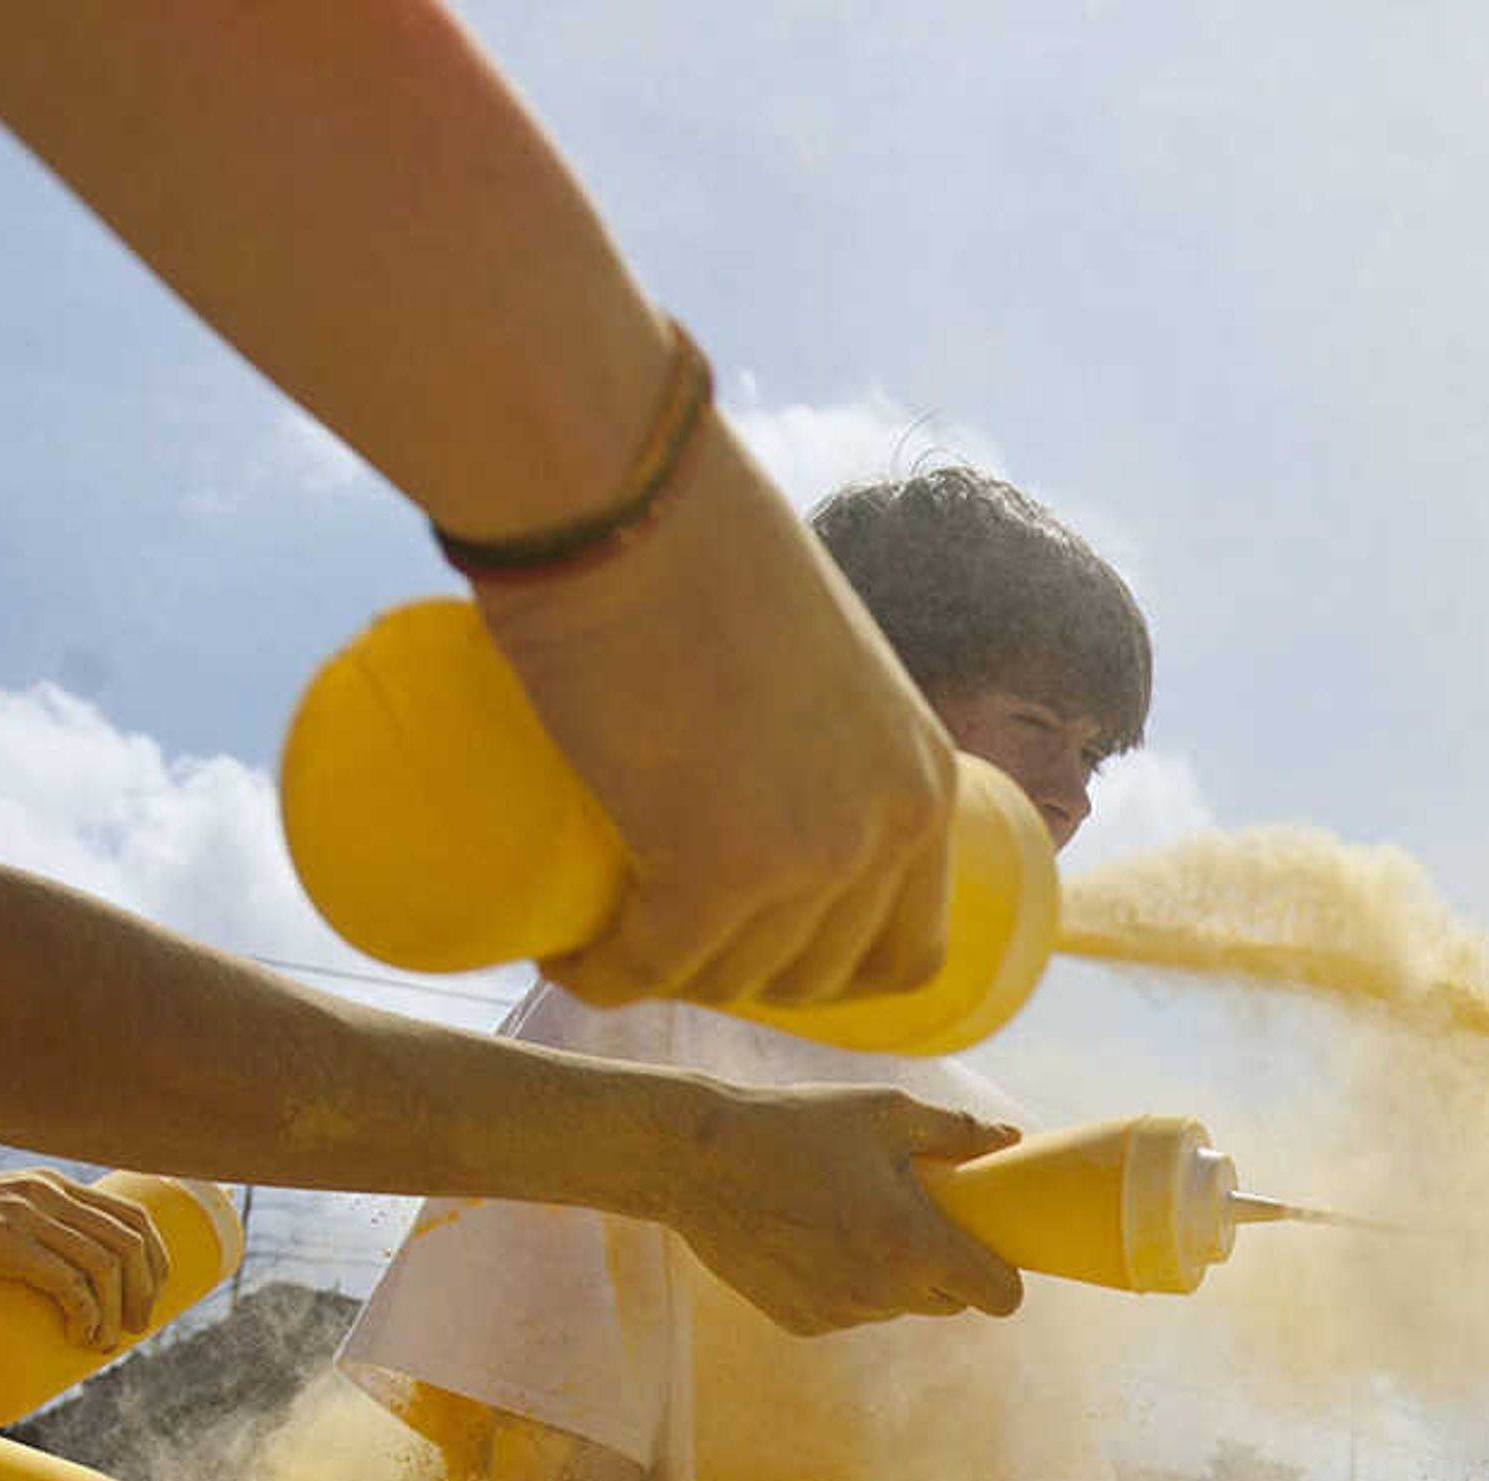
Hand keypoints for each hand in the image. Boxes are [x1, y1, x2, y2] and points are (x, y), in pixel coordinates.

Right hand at [0, 1169, 172, 1350]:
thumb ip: (20, 1241)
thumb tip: (57, 1291)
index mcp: (49, 1184)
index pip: (132, 1215)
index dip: (157, 1260)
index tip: (155, 1298)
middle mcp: (44, 1191)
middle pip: (128, 1241)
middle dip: (146, 1290)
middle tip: (135, 1330)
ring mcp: (22, 1215)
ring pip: (104, 1263)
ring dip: (120, 1309)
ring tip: (109, 1343)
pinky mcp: (0, 1243)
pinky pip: (66, 1279)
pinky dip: (86, 1313)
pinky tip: (85, 1335)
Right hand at [486, 421, 960, 1010]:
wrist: (631, 496)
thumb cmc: (702, 537)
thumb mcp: (809, 649)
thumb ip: (810, 717)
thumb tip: (744, 749)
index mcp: (921, 775)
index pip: (907, 945)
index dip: (826, 967)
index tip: (751, 944)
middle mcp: (886, 829)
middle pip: (813, 976)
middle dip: (733, 973)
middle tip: (652, 930)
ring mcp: (808, 858)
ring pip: (729, 977)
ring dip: (662, 973)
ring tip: (600, 932)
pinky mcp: (714, 870)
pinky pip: (654, 966)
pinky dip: (602, 977)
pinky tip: (567, 957)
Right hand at [667, 1083, 1024, 1334]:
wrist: (697, 1161)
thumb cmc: (798, 1126)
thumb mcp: (886, 1112)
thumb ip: (959, 1132)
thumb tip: (1012, 1140)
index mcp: (912, 1244)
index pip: (999, 1296)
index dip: (1003, 1273)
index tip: (987, 1245)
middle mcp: (879, 1294)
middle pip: (950, 1303)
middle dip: (947, 1267)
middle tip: (919, 1216)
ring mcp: (838, 1314)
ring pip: (897, 1306)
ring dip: (895, 1274)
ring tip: (856, 1216)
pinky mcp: (801, 1323)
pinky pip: (850, 1311)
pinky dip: (848, 1284)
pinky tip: (815, 1236)